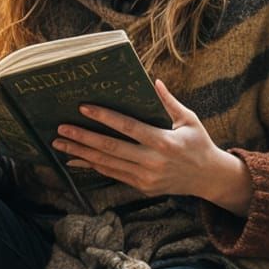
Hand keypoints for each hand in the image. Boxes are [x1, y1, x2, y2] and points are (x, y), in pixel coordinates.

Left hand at [51, 80, 252, 213]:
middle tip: (61, 129)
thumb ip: (169, 102)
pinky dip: (93, 166)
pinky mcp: (142, 188)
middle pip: (112, 149)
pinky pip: (113, 175)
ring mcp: (146, 178)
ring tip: (60, 144)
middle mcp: (153, 162)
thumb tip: (153, 81)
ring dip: (81, 154)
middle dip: (83, 138)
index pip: (129, 128)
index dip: (105, 117)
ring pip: (108, 164)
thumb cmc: (199, 143)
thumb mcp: (189, 119)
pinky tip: (75, 160)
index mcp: (165, 142)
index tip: (83, 108)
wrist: (208, 179)